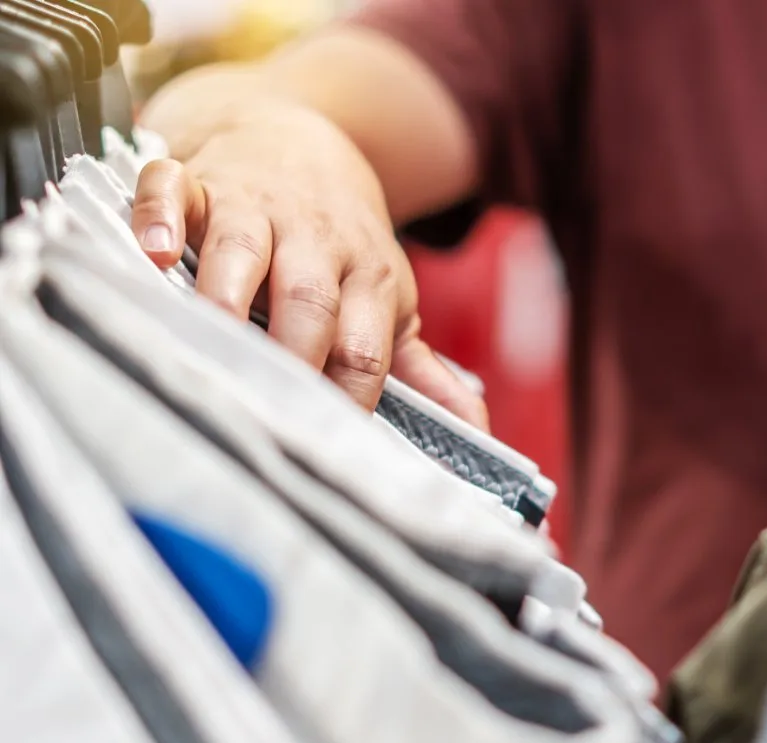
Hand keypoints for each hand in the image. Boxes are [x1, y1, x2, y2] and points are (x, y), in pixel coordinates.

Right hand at [129, 102, 488, 429]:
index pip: (364, 348)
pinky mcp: (199, 180)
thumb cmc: (341, 241)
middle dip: (296, 351)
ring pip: (244, 248)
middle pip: (310, 302)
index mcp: (369, 280)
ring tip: (211, 332)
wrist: (300, 137)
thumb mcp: (388, 298)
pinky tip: (155, 251)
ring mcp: (256, 208)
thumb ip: (422, 368)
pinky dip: (160, 215)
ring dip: (228, 291)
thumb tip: (476, 429)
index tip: (329, 446)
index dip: (349, 396)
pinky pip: (174, 189)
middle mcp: (316, 243)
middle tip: (271, 405)